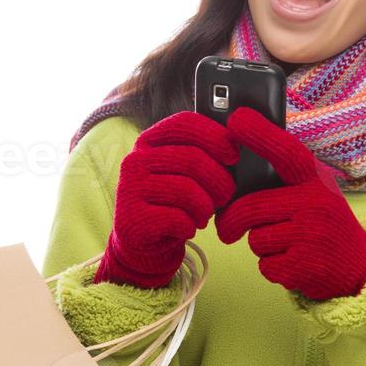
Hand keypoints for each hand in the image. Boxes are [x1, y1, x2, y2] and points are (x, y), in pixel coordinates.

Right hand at [94, 111, 239, 287]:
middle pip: (192, 159)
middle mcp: (135, 160)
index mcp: (150, 141)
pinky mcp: (132, 218)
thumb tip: (236, 144)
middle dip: (219, 181)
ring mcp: (130, 188)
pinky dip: (191, 226)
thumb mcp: (187, 173)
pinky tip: (187, 228)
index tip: (233, 156)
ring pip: (187, 191)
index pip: (184, 123)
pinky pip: (178, 219)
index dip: (214, 136)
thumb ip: (204, 154)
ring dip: (205, 208)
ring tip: (203, 214)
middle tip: (225, 196)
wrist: (145, 242)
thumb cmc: (175, 201)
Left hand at [214, 107, 365, 300]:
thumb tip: (236, 172)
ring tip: (285, 244)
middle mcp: (315, 204)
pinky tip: (292, 262)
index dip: (260, 134)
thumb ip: (285, 182)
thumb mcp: (316, 192)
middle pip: (251, 207)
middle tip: (226, 229)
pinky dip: (271, 266)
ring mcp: (310, 236)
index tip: (236, 119)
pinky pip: (265, 265)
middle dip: (231, 221)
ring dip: (260, 244)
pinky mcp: (303, 267)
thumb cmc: (324, 223)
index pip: (286, 153)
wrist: (359, 267)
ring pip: (256, 238)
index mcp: (315, 180)